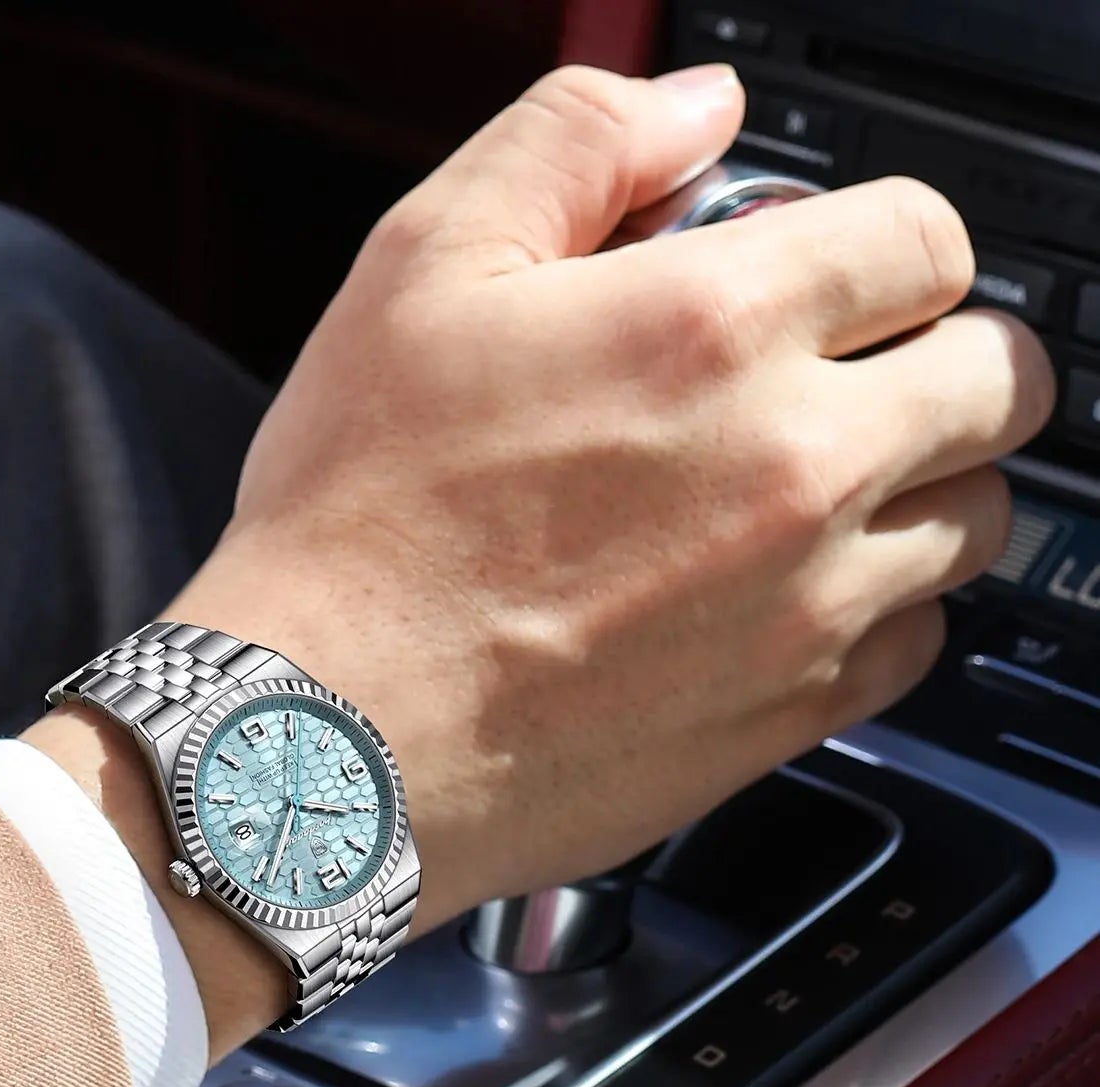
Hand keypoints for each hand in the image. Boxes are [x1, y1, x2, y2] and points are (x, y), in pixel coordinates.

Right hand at [165, 63, 1053, 937]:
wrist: (325, 734)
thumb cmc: (355, 528)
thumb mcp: (417, 271)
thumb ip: (571, 147)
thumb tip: (694, 111)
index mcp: (714, 329)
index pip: (929, 240)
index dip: (889, 244)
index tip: (845, 279)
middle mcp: (793, 466)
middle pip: (1001, 381)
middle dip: (940, 356)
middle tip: (857, 376)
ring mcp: (806, 605)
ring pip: (979, 517)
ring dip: (920, 486)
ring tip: (811, 493)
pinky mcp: (787, 717)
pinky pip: (920, 645)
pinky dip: (881, 611)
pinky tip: (785, 598)